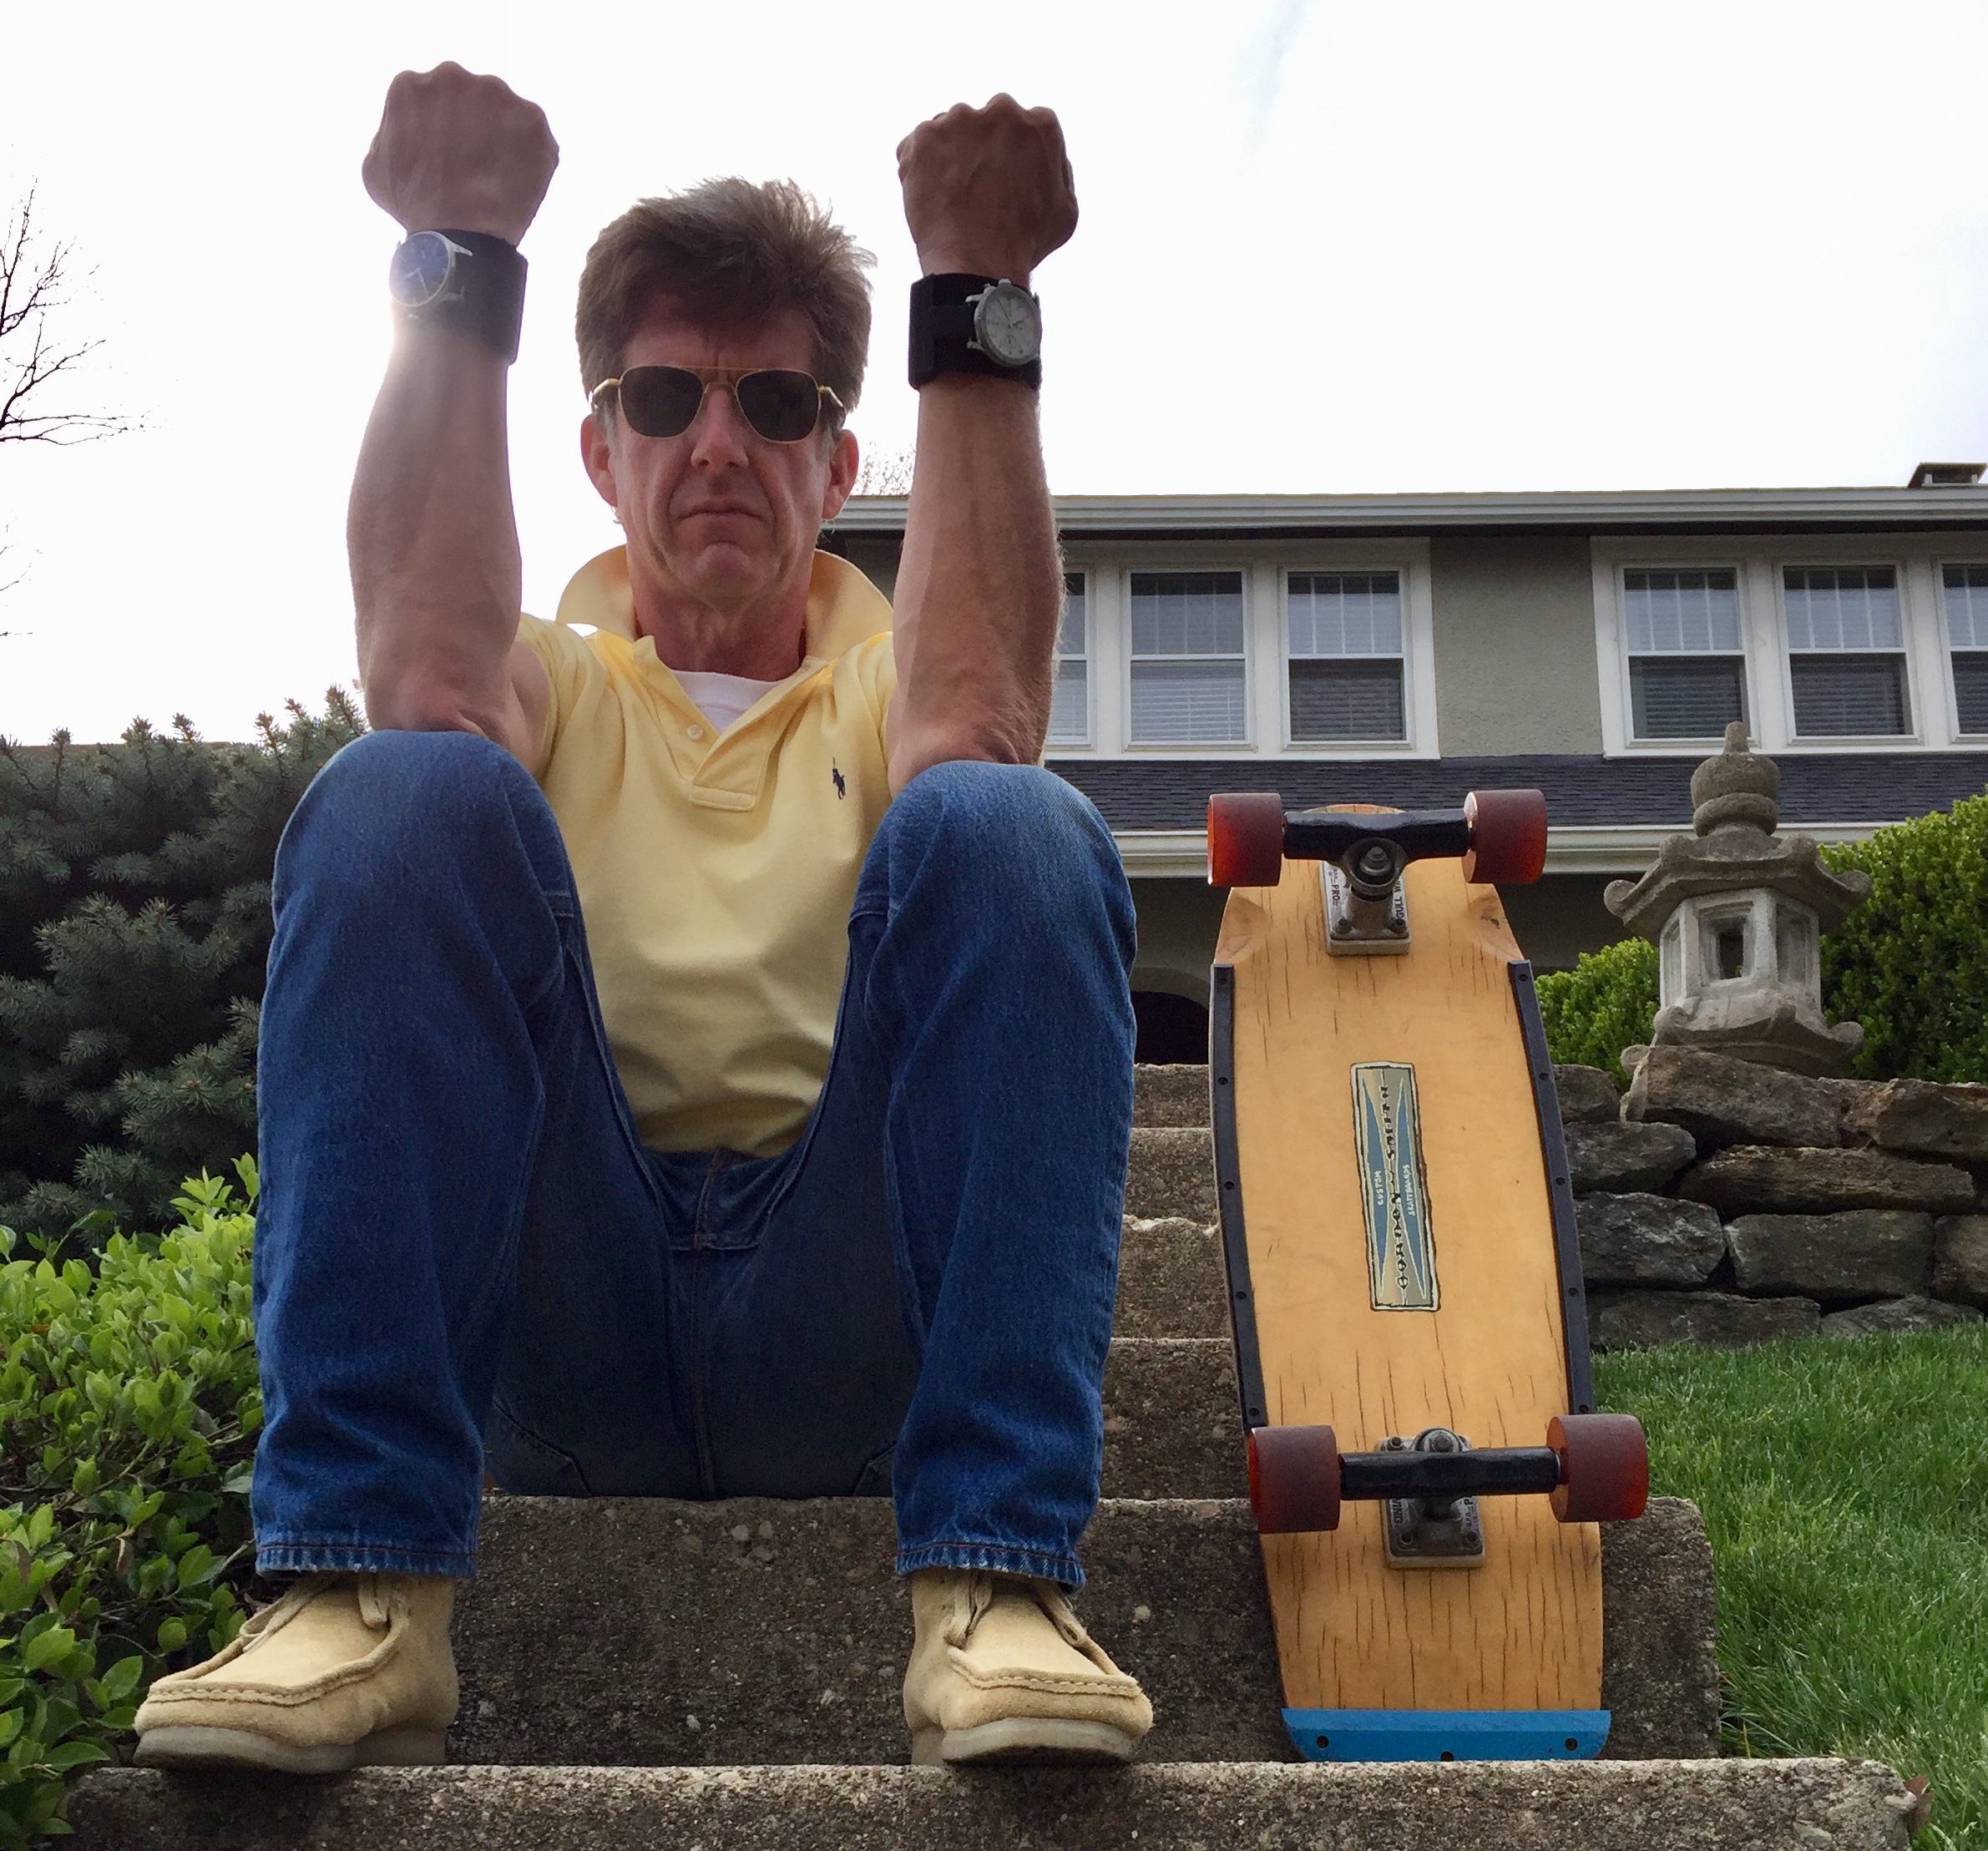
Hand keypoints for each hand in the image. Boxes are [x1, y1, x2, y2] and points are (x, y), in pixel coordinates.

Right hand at [362, 62, 557, 245]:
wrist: (461, 231)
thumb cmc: (415, 205)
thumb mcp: (376, 167)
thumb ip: (391, 135)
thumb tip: (405, 131)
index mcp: (412, 85)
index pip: (430, 100)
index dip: (438, 130)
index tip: (444, 155)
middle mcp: (454, 76)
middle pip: (467, 98)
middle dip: (471, 125)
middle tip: (472, 164)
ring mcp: (497, 94)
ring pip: (502, 111)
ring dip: (502, 136)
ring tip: (495, 176)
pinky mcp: (532, 117)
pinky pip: (533, 134)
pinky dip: (530, 155)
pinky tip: (516, 180)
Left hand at [897, 95, 1076, 283]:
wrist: (978, 263)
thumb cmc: (1025, 243)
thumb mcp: (1065, 210)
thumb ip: (1058, 171)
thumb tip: (1046, 156)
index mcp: (1041, 124)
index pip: (1024, 128)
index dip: (1012, 156)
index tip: (1004, 180)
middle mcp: (1002, 110)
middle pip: (986, 123)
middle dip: (980, 148)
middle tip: (976, 189)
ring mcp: (960, 120)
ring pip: (950, 132)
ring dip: (948, 157)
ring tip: (952, 199)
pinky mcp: (924, 136)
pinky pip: (917, 147)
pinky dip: (919, 169)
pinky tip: (932, 199)